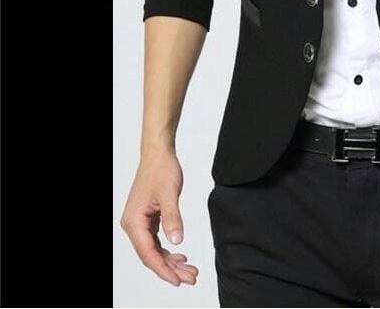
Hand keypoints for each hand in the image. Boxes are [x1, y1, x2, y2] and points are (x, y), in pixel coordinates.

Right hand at [121, 149, 198, 285]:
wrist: (158, 154)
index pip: (148, 253)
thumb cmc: (161, 169)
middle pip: (151, 255)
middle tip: (191, 277)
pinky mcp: (147, 218)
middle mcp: (133, 224)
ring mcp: (139, 222)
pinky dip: (168, 250)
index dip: (163, 269)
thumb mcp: (169, 194)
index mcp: (134, 221)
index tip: (178, 281)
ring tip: (190, 269)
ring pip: (154, 250)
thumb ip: (172, 218)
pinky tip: (180, 256)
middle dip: (171, 269)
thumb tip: (177, 241)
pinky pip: (156, 241)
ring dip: (171, 261)